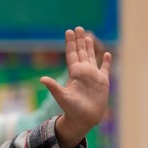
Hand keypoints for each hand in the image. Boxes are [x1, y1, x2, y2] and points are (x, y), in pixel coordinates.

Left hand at [41, 27, 111, 147]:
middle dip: (80, 40)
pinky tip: (106, 54)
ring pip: (91, 57)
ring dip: (90, 47)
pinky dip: (106, 62)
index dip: (70, 43)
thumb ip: (53, 87)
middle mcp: (83, 72)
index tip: (69, 31)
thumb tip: (41, 79)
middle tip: (78, 28)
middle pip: (81, 52)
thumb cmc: (72, 109)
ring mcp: (93, 76)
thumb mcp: (62, 96)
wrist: (84, 119)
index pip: (71, 54)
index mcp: (74, 73)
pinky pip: (104, 69)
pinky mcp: (103, 82)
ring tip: (89, 36)